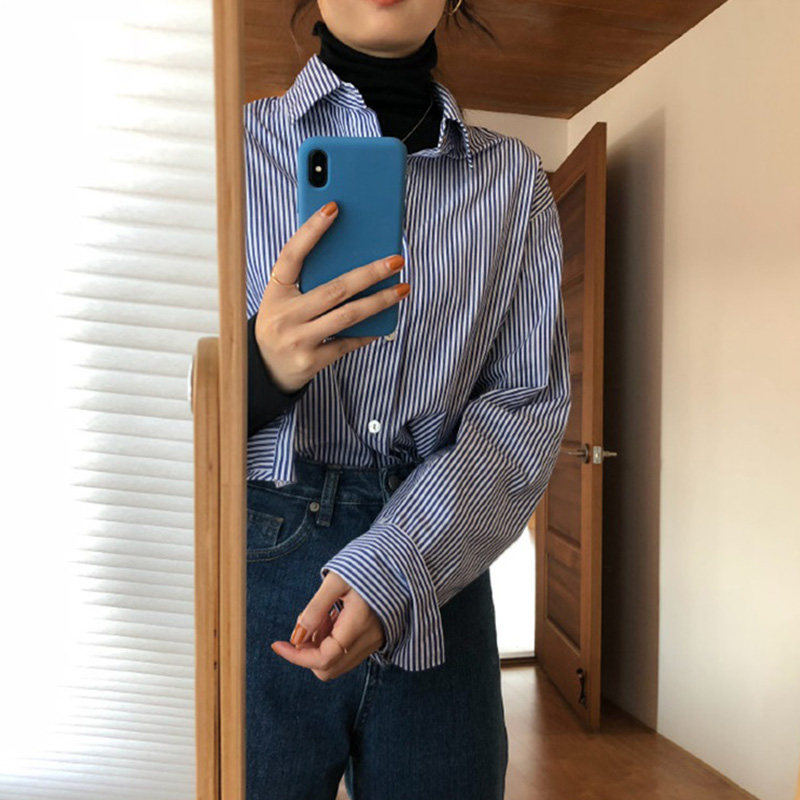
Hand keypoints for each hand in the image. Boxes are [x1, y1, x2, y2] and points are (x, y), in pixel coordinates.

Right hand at [254, 200, 409, 393]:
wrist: (266, 367)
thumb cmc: (283, 323)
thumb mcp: (284, 298)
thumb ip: (307, 279)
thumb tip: (353, 256)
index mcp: (275, 292)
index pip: (291, 255)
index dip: (311, 231)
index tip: (334, 207)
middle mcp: (284, 316)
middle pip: (334, 289)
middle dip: (370, 273)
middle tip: (396, 260)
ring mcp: (298, 340)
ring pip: (348, 316)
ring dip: (380, 301)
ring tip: (402, 288)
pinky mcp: (312, 361)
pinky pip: (348, 342)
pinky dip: (368, 331)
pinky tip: (386, 320)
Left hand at [270, 571, 385, 680]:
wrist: (398, 562)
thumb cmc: (366, 566)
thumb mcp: (336, 580)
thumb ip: (315, 609)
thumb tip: (296, 636)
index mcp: (358, 625)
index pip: (323, 659)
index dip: (296, 656)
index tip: (278, 644)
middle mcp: (369, 640)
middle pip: (328, 669)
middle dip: (307, 652)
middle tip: (305, 623)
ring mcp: (374, 642)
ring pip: (336, 663)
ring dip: (319, 647)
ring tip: (321, 616)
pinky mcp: (374, 640)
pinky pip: (346, 654)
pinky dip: (331, 643)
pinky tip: (332, 618)